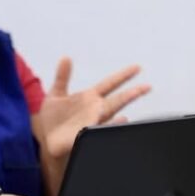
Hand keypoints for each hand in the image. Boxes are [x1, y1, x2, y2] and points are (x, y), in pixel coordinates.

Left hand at [35, 57, 150, 159]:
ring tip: (134, 95)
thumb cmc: (54, 118)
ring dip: (123, 103)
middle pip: (117, 99)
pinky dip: (111, 123)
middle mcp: (95, 109)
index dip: (123, 76)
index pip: (110, 84)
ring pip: (112, 112)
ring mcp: (93, 121)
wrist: (47, 138)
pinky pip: (100, 128)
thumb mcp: (56, 93)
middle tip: (147, 86)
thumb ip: (62, 76)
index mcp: (90, 97)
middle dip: (132, 92)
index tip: (137, 68)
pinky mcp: (86, 134)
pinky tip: (121, 118)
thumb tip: (66, 57)